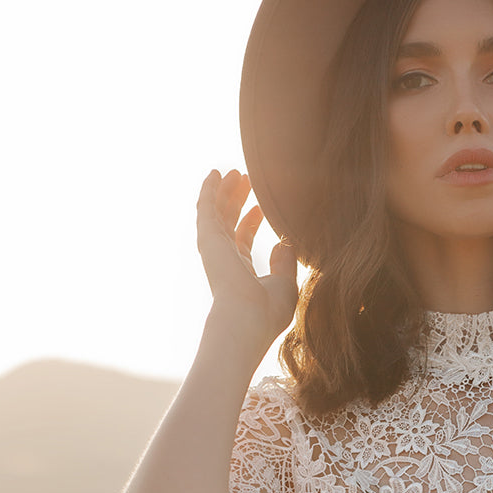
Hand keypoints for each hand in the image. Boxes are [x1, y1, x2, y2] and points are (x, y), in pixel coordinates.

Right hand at [196, 169, 298, 344]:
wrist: (247, 320)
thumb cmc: (268, 312)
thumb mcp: (285, 285)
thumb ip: (285, 264)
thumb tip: (286, 244)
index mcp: (240, 272)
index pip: (243, 241)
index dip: (251, 222)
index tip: (261, 207)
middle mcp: (224, 260)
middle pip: (228, 222)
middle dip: (236, 201)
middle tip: (245, 179)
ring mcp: (215, 249)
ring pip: (217, 213)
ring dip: (223, 191)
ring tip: (232, 172)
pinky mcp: (208, 239)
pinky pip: (206, 209)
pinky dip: (209, 191)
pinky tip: (214, 174)